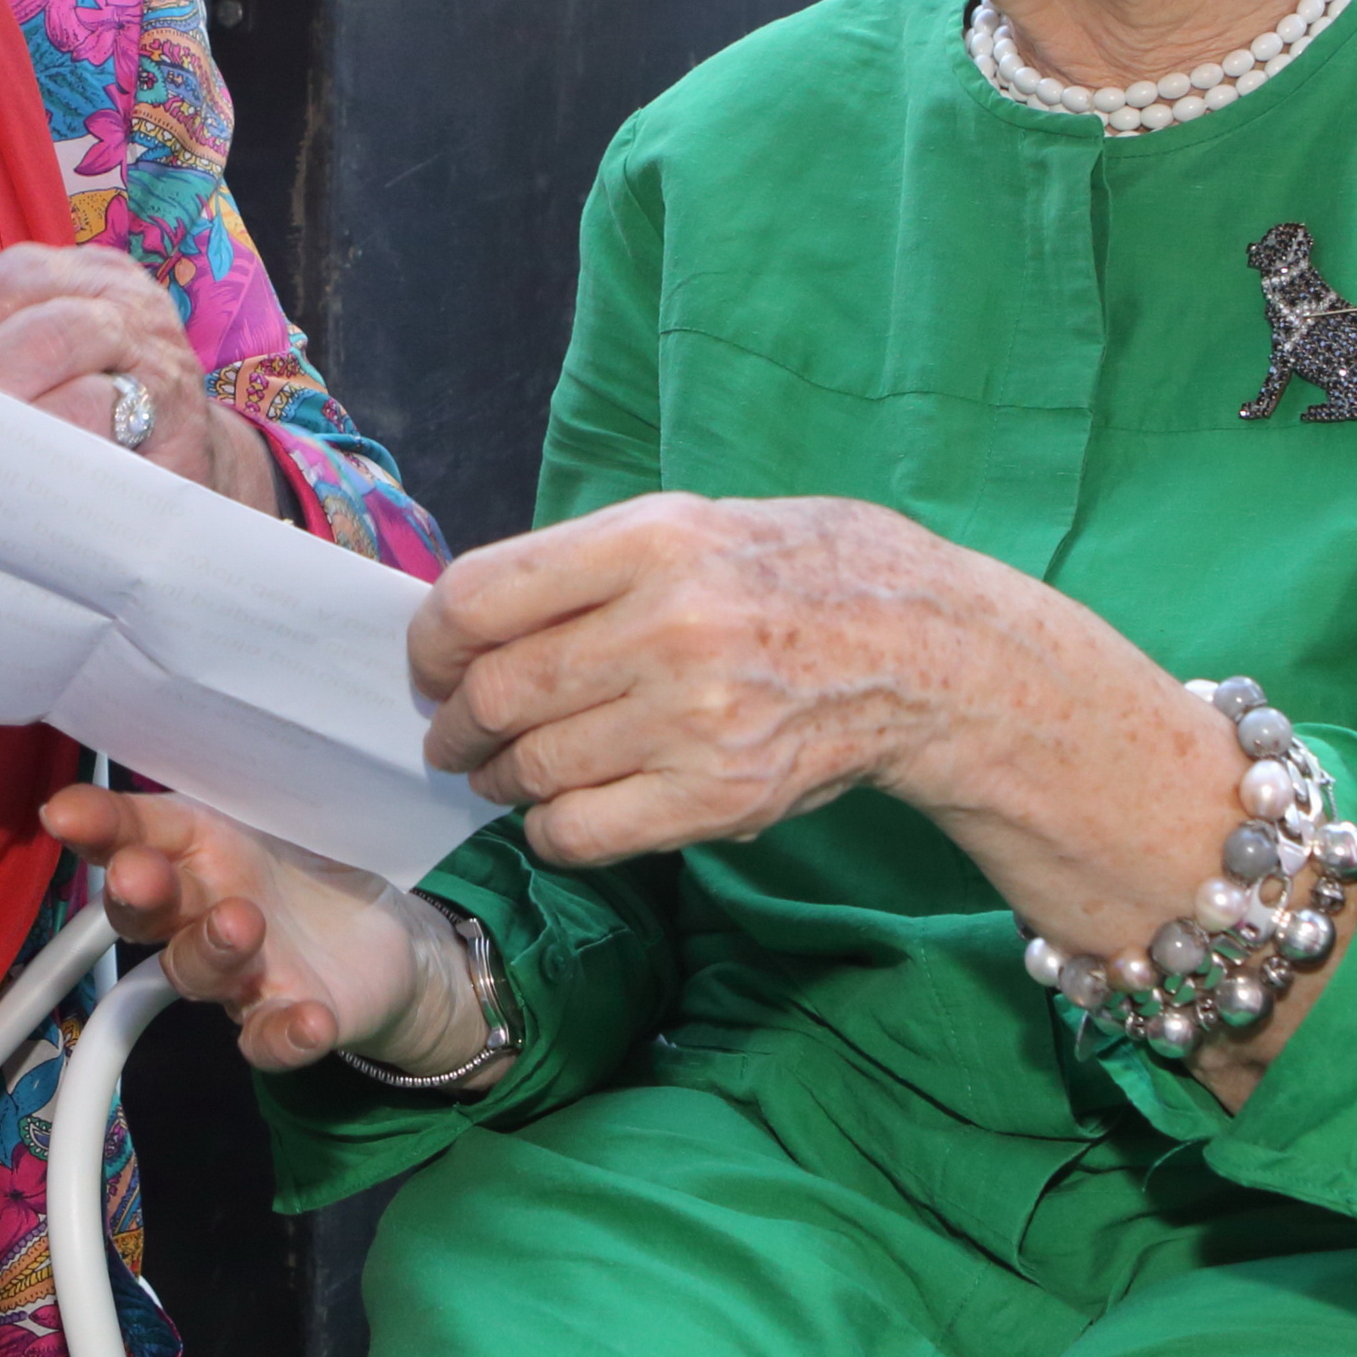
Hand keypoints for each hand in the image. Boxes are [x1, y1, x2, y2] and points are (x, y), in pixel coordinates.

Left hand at [0, 241, 278, 511]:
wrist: (193, 465)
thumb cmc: (91, 410)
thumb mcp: (33, 361)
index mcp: (76, 277)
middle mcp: (123, 307)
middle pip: (41, 329)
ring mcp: (162, 369)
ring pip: (85, 388)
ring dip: (12, 428)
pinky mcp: (185, 438)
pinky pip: (119, 449)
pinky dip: (64, 472)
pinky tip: (17, 499)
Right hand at [41, 782, 488, 1078]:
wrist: (390, 935)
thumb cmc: (315, 859)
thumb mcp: (284, 806)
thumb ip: (246, 778)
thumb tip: (225, 701)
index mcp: (194, 848)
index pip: (133, 834)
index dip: (97, 826)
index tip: (66, 814)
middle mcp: (198, 914)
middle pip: (145, 912)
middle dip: (137, 894)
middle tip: (142, 876)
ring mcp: (237, 973)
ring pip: (197, 972)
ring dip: (212, 949)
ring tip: (242, 923)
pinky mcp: (281, 1019)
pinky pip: (268, 1038)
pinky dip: (285, 1034)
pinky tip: (309, 1019)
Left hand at [409, 492, 1036, 867]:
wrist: (926, 649)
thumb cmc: (798, 575)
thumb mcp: (693, 524)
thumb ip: (586, 566)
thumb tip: (471, 621)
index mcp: (651, 543)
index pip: (479, 599)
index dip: (430, 644)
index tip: (433, 666)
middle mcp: (670, 628)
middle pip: (498, 692)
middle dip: (456, 724)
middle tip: (455, 735)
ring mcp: (696, 720)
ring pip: (532, 768)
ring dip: (498, 779)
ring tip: (505, 772)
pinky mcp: (719, 798)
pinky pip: (581, 832)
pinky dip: (548, 830)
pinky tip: (559, 812)